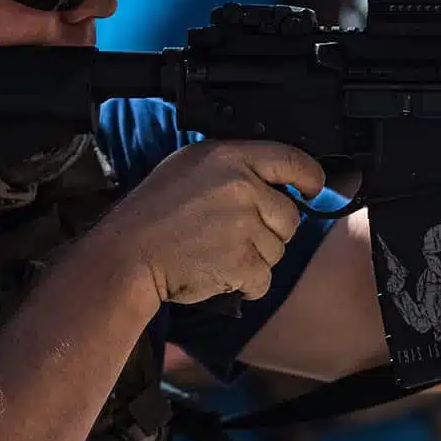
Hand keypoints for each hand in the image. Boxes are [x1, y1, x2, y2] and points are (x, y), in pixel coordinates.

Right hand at [92, 140, 325, 305]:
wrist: (126, 255)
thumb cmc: (152, 213)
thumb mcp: (189, 166)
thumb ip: (234, 168)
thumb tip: (274, 181)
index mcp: (229, 157)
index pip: (291, 160)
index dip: (311, 177)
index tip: (313, 189)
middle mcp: (242, 187)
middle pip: (289, 216)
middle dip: (271, 231)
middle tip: (235, 236)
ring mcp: (243, 225)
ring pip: (278, 250)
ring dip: (255, 259)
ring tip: (216, 252)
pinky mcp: (242, 262)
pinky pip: (264, 279)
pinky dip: (246, 284)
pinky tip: (219, 273)